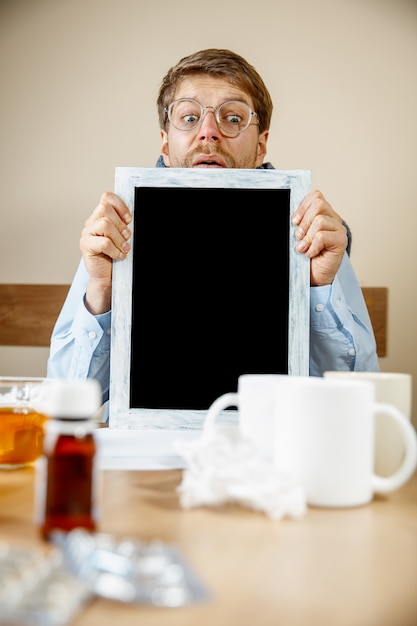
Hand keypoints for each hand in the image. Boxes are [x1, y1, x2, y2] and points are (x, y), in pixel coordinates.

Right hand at [80, 192, 131, 313]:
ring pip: (105, 224)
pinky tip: (119, 256)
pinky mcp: (85, 245)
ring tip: (124, 248)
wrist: (106, 276)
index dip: (120, 205)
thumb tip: (131, 219)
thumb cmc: (116, 255)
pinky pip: (103, 242)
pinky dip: (115, 250)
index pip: (107, 198)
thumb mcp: (122, 237)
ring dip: (119, 238)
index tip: (129, 219)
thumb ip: (123, 225)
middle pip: (105, 209)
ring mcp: (86, 233)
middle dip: (120, 223)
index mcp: (100, 216)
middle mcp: (91, 222)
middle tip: (126, 237)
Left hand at [292, 190, 347, 286]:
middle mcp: (333, 219)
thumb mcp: (300, 235)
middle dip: (304, 221)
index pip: (316, 196)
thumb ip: (299, 223)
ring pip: (320, 221)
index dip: (302, 207)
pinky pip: (322, 236)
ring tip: (303, 247)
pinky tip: (311, 253)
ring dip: (307, 236)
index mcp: (324, 213)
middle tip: (298, 236)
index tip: (294, 221)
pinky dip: (313, 246)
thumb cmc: (306, 255)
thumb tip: (291, 217)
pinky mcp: (341, 241)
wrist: (315, 276)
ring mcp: (339, 229)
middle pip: (319, 205)